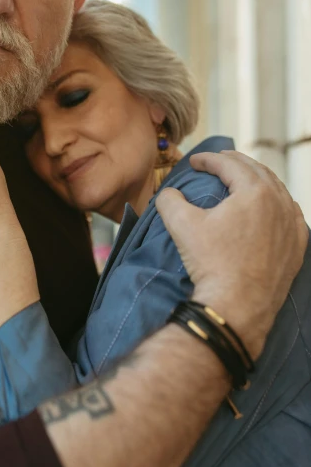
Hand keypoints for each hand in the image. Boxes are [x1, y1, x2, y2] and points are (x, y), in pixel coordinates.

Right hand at [156, 150, 307, 358]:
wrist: (236, 307)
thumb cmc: (210, 263)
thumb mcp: (182, 225)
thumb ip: (169, 200)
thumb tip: (168, 193)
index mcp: (255, 192)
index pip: (230, 165)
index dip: (208, 159)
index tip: (193, 161)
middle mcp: (279, 203)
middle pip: (258, 172)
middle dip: (235, 163)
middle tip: (218, 161)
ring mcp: (292, 226)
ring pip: (278, 191)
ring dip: (259, 180)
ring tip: (243, 180)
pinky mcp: (297, 247)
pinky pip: (291, 215)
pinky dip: (278, 204)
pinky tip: (271, 207)